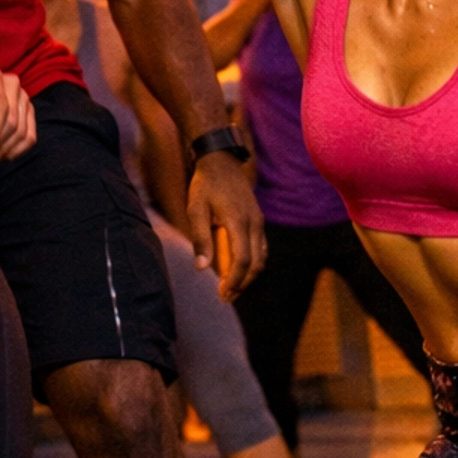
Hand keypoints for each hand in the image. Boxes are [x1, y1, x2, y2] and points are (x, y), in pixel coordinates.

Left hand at [187, 148, 266, 301]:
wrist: (222, 161)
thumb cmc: (205, 185)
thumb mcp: (195, 209)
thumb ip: (200, 238)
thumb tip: (201, 267)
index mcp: (238, 221)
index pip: (243, 260)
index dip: (234, 281)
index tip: (223, 294)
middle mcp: (254, 223)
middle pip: (256, 264)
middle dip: (242, 283)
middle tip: (226, 296)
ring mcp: (259, 221)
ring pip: (261, 257)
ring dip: (248, 275)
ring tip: (231, 287)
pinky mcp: (258, 220)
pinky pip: (260, 248)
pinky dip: (252, 263)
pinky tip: (237, 269)